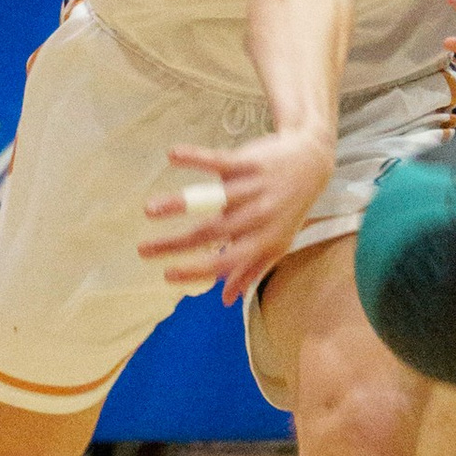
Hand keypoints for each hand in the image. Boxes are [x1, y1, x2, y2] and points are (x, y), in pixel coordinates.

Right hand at [138, 122, 333, 305]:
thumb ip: (249, 269)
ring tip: (149, 210)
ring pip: (212, 198)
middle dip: (174, 244)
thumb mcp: (277, 242)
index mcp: (265, 241)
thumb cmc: (289, 208)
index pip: (225, 261)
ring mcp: (254, 187)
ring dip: (178, 203)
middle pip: (211, 232)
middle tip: (142, 250)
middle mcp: (259, 216)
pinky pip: (219, 160)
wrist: (313, 161)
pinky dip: (195, 157)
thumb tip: (225, 300)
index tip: (166, 275)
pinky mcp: (250, 161)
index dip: (196, 270)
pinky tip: (172, 155)